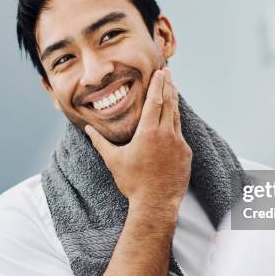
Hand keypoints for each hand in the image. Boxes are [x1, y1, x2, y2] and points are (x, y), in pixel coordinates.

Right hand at [85, 68, 191, 217]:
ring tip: (173, 89)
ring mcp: (179, 144)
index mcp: (148, 132)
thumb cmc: (133, 183)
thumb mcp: (114, 161)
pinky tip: (174, 120)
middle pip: (169, 104)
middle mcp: (166, 134)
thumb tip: (87, 129)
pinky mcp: (186, 154)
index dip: (157, 85)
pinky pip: (180, 134)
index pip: (154, 101)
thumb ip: (100, 142)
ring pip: (176, 117)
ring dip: (174, 102)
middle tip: (168, 72)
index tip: (160, 72)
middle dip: (168, 86)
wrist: (156, 203)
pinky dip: (176, 123)